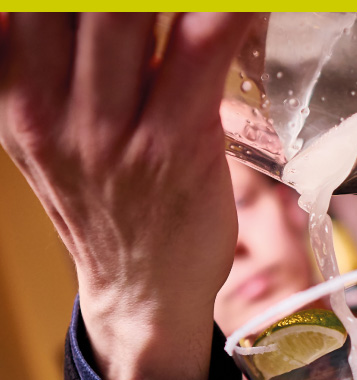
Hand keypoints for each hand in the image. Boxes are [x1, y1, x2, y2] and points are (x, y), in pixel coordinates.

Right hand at [0, 13, 251, 379]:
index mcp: (10, 89)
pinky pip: (200, 47)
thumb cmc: (112, 203)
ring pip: (130, 5)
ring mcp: (107, 130)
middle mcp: (45, 105)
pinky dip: (229, 9)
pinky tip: (247, 0)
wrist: (142, 288)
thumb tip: (101, 12)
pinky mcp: (171, 147)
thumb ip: (57, 59)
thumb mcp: (55, 129)